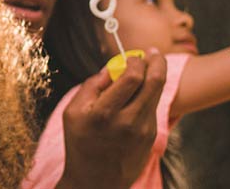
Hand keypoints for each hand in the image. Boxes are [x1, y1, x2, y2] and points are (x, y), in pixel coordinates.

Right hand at [58, 50, 165, 187]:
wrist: (96, 181)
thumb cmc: (80, 143)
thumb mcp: (72, 113)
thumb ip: (90, 87)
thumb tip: (110, 67)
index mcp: (104, 114)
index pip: (132, 77)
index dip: (136, 61)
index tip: (133, 55)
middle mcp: (128, 121)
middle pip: (155, 82)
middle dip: (157, 61)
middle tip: (153, 53)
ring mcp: (143, 130)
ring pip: (156, 94)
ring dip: (154, 78)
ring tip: (145, 69)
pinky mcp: (151, 137)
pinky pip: (152, 109)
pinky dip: (147, 97)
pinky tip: (136, 98)